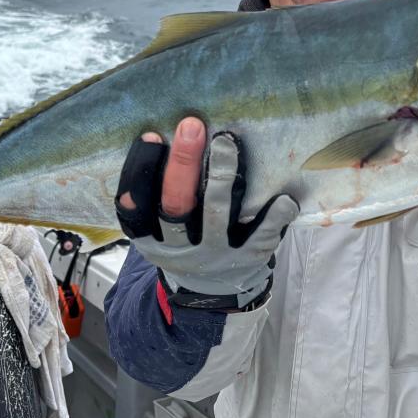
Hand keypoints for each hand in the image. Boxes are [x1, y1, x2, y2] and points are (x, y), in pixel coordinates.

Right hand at [114, 117, 297, 309]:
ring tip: (226, 142)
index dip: (139, 170)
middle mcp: (177, 248)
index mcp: (148, 236)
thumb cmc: (183, 241)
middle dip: (182, 164)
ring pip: (214, 215)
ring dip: (221, 176)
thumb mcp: (157, 229)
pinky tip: (283, 196)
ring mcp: (212, 255)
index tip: (152, 134)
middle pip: (174, 205)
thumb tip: (168, 135)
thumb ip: (155, 194)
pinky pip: (260, 236)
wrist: (210, 291)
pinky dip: (273, 216)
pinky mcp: (245, 260)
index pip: (134, 205)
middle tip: (192, 125)